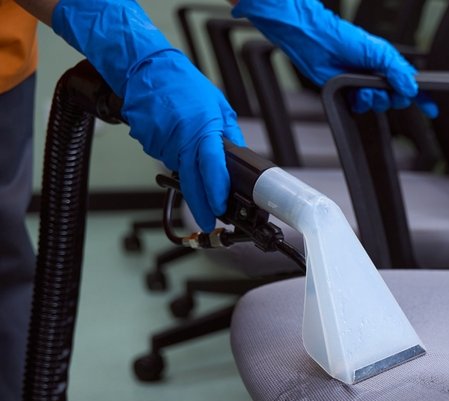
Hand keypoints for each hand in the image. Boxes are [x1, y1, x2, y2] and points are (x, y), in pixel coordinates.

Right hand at [123, 54, 245, 231]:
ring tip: (185, 141)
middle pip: (191, 181)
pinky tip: (172, 134)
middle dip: (200, 205)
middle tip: (206, 219)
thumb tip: (239, 160)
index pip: (213, 168)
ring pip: (176, 167)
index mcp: (203, 129)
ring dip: (184, 166)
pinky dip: (169, 152)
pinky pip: (161, 155)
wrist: (147, 68)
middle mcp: (181, 137)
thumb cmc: (185, 85)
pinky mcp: (145, 139)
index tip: (220, 208)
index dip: (216, 191)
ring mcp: (160, 139)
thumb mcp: (219, 107)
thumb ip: (229, 136)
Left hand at [232, 0, 436, 116]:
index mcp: (389, 65)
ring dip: (373, 100)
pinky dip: (360, 103)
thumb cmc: (345, 39)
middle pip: (397, 99)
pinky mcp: (350, 94)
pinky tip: (354, 94)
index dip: (422, 98)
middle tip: (385, 91)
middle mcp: (378, 77)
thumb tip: (411, 88)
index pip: (411, 84)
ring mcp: (364, 86)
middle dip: (392, 98)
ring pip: (380, 105)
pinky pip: (362, 108)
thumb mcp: (379, 52)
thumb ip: (398, 71)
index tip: (431, 110)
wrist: (317, 43)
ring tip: (363, 89)